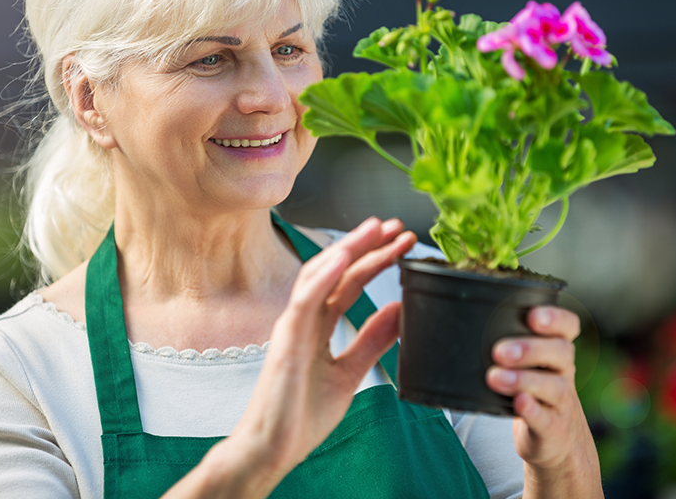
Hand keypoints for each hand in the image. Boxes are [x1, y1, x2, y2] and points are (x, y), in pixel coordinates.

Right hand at [201, 217, 416, 497]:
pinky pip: (303, 301)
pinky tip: (343, 258)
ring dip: (347, 250)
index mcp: (319, 327)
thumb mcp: (350, 373)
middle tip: (395, 226)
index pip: (350, 283)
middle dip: (366, 246)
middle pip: (337, 272)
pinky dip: (323, 277)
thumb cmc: (301, 416)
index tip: (402, 245)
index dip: (376, 261)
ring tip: (374, 229)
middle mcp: (305, 320)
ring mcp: (293, 327)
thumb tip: (398, 310)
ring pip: (318, 276)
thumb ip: (372, 341)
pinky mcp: (285, 341)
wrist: (273, 451)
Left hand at [486, 306, 602, 497]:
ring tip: (495, 378)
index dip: (555, 317)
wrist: (553, 438)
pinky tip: (518, 403)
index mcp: (556, 349)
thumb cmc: (528, 388)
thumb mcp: (522, 363)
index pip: (568, 325)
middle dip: (530, 348)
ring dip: (523, 379)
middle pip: (560, 352)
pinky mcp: (553, 427)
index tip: (532, 315)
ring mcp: (561, 401)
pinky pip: (545, 418)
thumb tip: (437, 323)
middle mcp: (563, 371)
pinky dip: (531, 410)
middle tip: (499, 352)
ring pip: (553, 385)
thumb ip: (498, 343)